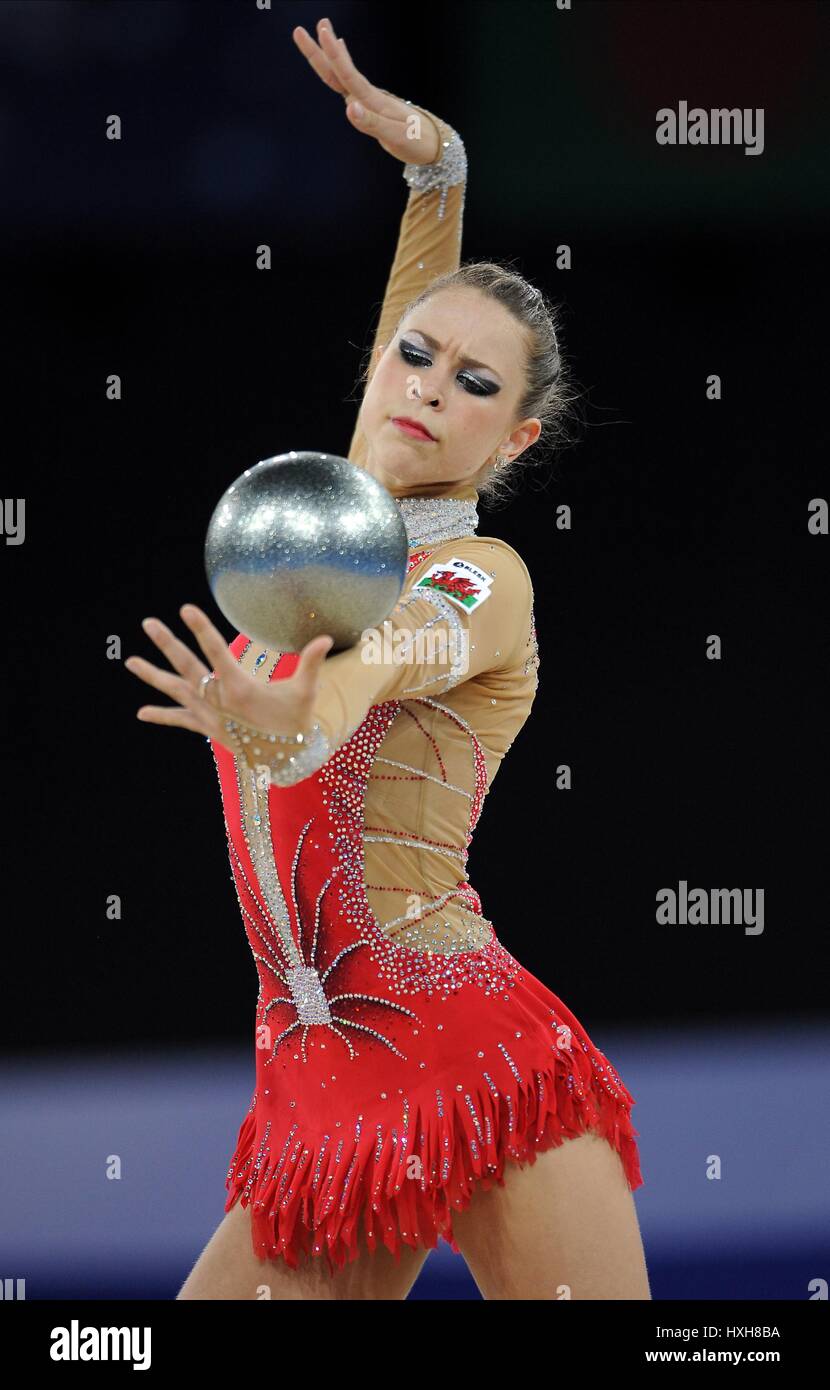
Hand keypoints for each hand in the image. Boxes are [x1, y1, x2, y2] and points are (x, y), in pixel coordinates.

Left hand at [124, 605, 333, 763]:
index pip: (217, 650)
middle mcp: (218, 699)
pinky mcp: (207, 728)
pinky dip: (162, 716)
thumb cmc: (295, 721)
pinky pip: (180, 720)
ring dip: (152, 675)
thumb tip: (326, 638)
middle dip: (167, 643)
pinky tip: (142, 712)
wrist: (284, 759)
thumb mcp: (305, 692)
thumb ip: (311, 662)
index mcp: (239, 686)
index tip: (186, 609)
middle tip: (148, 623)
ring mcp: (209, 714)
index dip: (201, 628)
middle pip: (187, 666)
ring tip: (130, 661)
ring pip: (176, 690)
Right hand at [292, 16, 443, 164]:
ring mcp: (369, 99)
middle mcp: (369, 96)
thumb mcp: (395, 136)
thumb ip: (371, 123)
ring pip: (343, 75)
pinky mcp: (371, 106)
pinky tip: (341, 52)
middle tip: (301, 30)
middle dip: (321, 52)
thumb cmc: (417, 142)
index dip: (335, 54)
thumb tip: (349, 108)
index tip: (322, 33)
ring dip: (330, 55)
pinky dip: (343, 66)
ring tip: (321, 31)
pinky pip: (351, 84)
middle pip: (339, 72)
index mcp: (373, 101)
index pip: (348, 74)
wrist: (433, 145)